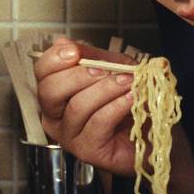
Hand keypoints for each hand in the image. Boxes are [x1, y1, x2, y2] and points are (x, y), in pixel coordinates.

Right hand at [35, 37, 137, 174]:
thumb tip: (63, 43)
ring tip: (128, 81)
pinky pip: (98, 122)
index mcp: (56, 92)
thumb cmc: (128, 99)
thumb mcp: (111, 67)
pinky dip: (117, 106)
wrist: (152, 128)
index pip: (41, 72)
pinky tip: (130, 98)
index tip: (74, 51)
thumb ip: (89, 55)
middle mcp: (56, 115)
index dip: (54, 59)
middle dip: (79, 75)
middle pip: (50, 91)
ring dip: (106, 89)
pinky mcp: (88, 150)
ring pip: (78, 106)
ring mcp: (69, 135)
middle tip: (104, 69)